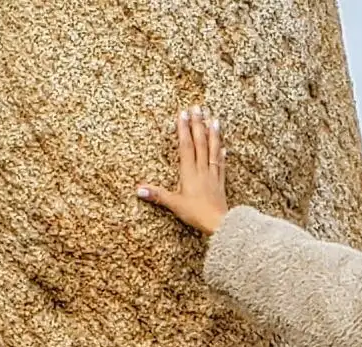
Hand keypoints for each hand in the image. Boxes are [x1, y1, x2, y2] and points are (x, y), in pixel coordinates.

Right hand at [136, 106, 229, 234]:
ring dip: (213, 135)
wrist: (220, 224)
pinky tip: (223, 148)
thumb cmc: (197, 214)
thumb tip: (138, 189)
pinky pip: (221, 166)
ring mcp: (213, 176)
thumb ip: (157, 195)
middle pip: (200, 143)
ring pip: (213, 151)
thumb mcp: (174, 204)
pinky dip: (221, 155)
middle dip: (198, 124)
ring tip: (214, 120)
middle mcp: (202, 170)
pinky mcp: (220, 184)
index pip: (186, 146)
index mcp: (189, 173)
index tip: (183, 113)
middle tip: (198, 108)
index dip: (184, 129)